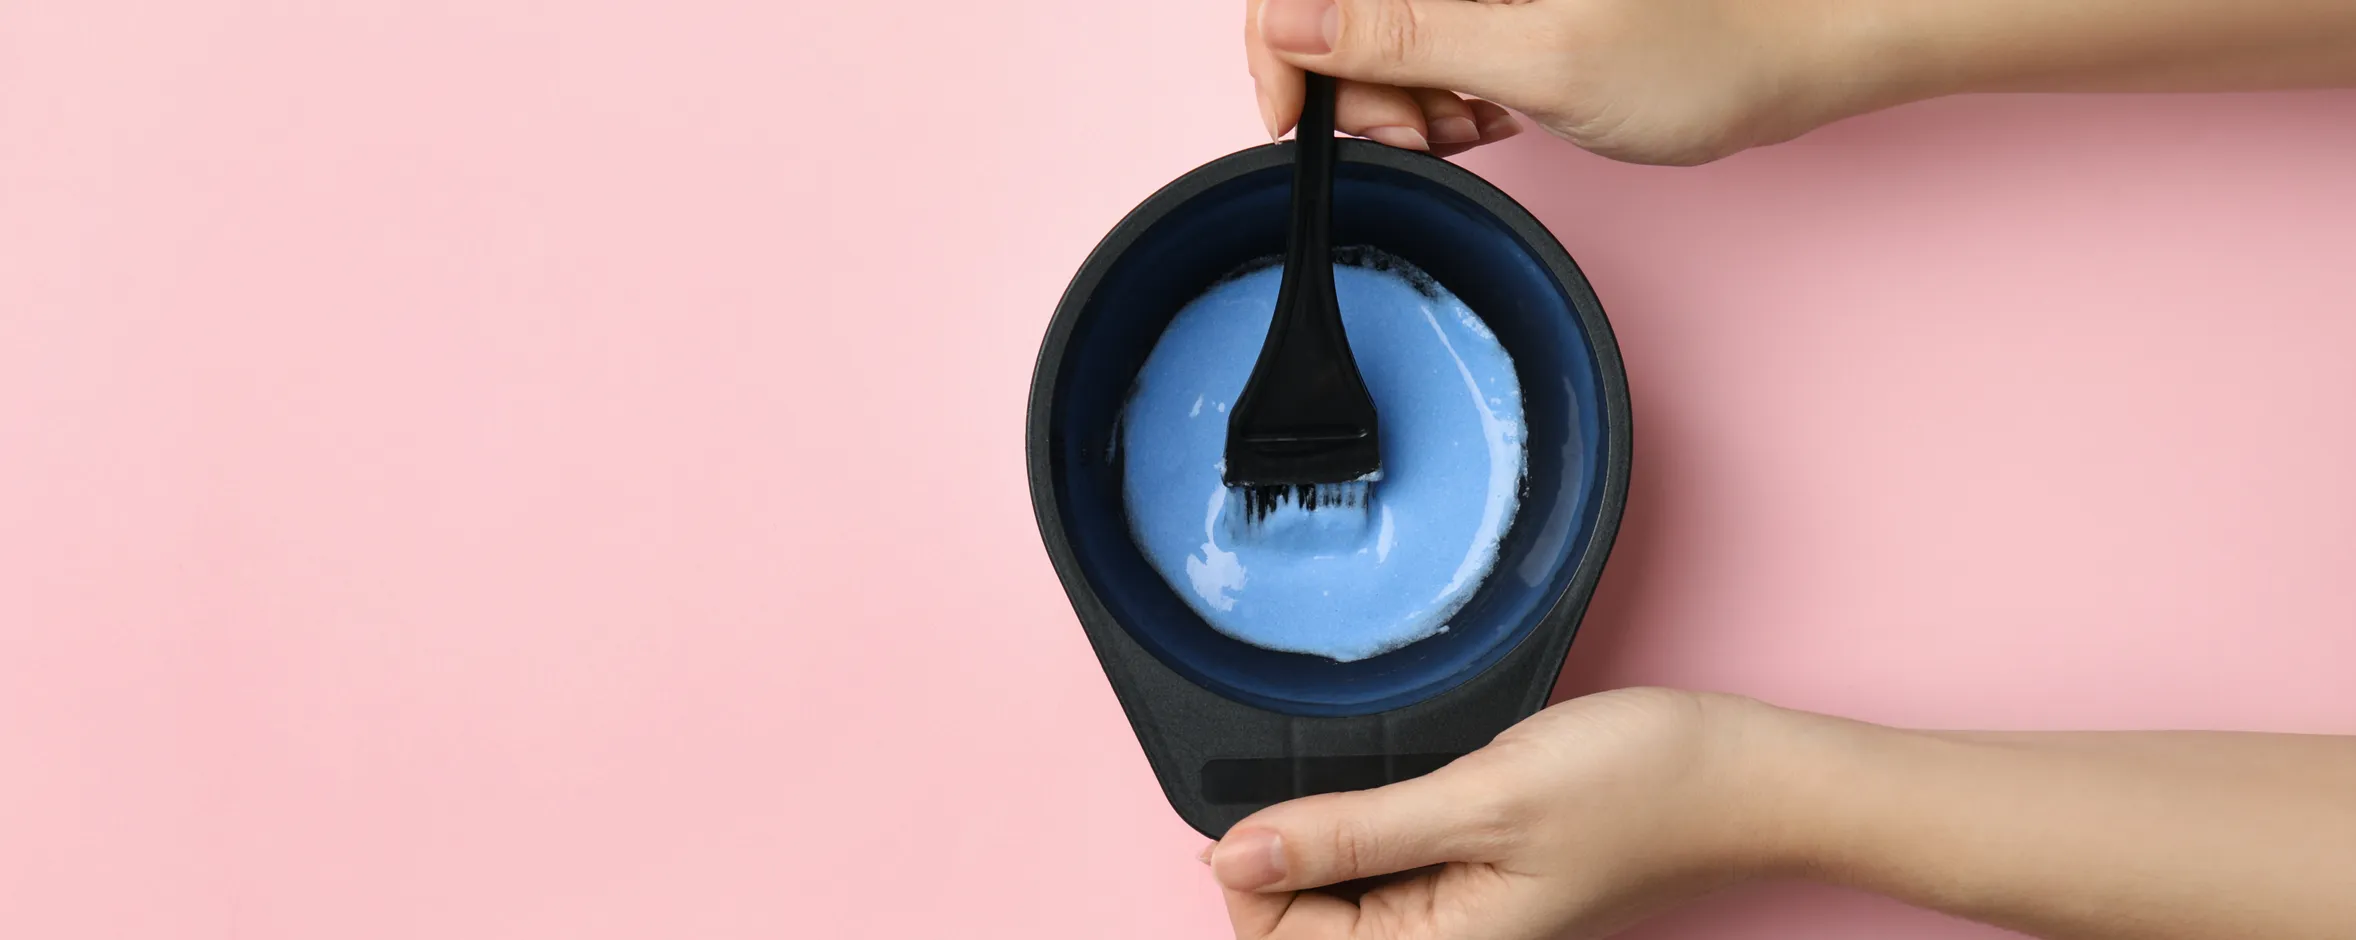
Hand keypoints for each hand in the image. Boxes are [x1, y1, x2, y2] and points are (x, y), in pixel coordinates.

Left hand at [1204, 688, 1801, 939]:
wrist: (1749, 775)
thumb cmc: (1641, 789)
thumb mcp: (1481, 800)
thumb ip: (1354, 832)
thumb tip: (1235, 857)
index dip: (1249, 878)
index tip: (1259, 811)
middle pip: (1304, 923)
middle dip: (1284, 855)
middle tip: (1317, 781)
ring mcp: (1460, 910)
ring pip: (1342, 888)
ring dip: (1328, 833)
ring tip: (1362, 773)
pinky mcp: (1476, 871)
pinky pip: (1389, 860)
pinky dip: (1371, 819)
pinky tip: (1397, 778)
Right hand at [1243, 0, 1879, 164]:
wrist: (1793, 56)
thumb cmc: (1701, 52)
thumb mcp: (1536, 59)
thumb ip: (1404, 36)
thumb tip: (1293, 24)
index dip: (1283, 45)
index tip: (1295, 118)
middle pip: (1341, 12)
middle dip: (1358, 85)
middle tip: (1425, 132)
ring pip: (1379, 37)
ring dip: (1403, 100)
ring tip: (1476, 123)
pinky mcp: (1500, 4)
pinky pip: (1427, 48)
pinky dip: (1441, 96)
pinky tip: (1489, 115)